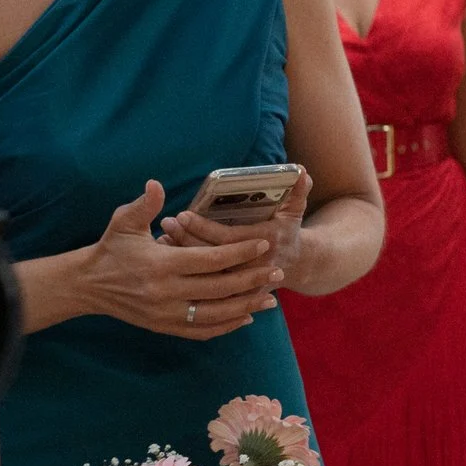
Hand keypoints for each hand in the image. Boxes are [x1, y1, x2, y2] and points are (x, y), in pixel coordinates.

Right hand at [81, 181, 282, 340]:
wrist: (86, 286)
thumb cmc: (110, 249)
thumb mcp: (123, 223)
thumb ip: (144, 205)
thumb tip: (156, 184)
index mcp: (160, 265)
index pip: (209, 259)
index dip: (239, 252)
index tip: (264, 244)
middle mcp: (165, 293)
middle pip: (219, 289)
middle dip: (252, 280)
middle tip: (278, 271)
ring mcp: (165, 314)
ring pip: (215, 315)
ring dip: (246, 307)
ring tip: (271, 299)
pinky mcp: (163, 327)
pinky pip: (201, 331)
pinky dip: (225, 326)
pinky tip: (245, 317)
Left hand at [163, 171, 311, 288]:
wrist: (298, 266)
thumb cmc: (289, 232)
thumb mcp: (295, 211)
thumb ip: (299, 191)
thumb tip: (302, 170)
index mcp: (266, 243)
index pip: (228, 238)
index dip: (204, 227)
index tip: (183, 214)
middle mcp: (253, 267)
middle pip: (212, 257)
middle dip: (187, 239)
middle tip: (167, 223)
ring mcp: (243, 284)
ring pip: (205, 273)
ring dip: (183, 256)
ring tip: (163, 238)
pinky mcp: (235, 295)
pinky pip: (205, 287)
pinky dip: (187, 274)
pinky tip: (171, 260)